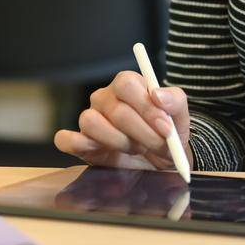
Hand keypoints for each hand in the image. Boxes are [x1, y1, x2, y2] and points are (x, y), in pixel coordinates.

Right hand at [53, 71, 192, 171]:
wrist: (161, 161)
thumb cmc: (167, 134)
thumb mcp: (179, 117)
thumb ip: (175, 102)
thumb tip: (158, 95)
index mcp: (127, 84)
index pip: (126, 83)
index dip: (146, 107)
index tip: (166, 127)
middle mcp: (104, 98)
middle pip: (116, 110)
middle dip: (143, 133)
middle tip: (158, 146)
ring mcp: (90, 118)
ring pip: (92, 122)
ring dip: (120, 142)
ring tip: (136, 148)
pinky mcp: (80, 142)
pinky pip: (66, 139)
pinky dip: (79, 144)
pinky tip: (100, 151)